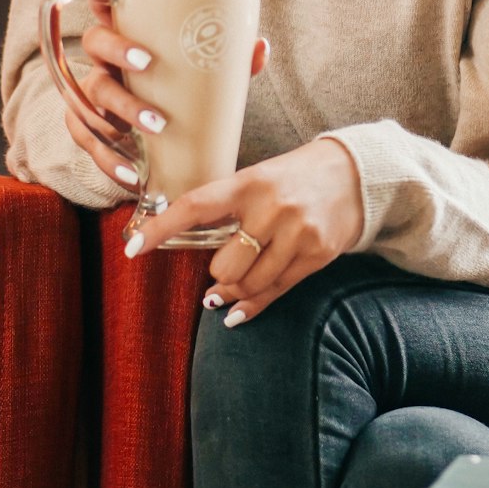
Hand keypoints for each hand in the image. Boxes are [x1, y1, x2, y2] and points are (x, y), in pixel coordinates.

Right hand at [63, 0, 268, 190]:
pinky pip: (85, 140)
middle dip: (117, 50)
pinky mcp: (87, 129)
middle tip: (148, 64)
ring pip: (90, 94)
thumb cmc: (184, 90)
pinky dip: (106, 157)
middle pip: (95, 41)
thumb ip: (231, 58)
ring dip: (120, 110)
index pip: (107, 2)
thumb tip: (260, 46)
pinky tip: (130, 171)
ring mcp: (93, 93)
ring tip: (155, 126)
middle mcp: (104, 59)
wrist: (165, 141)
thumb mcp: (208, 73)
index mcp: (130, 34)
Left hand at [125, 137, 364, 323]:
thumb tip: (193, 243)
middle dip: (218, 271)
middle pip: (224, 265)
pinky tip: (234, 313)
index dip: (162, 228)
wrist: (355, 174)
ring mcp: (297, 235)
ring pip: (247, 285)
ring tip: (227, 288)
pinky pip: (274, 292)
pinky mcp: (316, 256)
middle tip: (224, 262)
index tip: (133, 248)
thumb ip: (230, 207)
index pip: (196, 206)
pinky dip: (250, 306)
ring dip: (232, 291)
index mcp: (251, 182)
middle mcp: (273, 209)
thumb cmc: (295, 176)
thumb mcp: (260, 177)